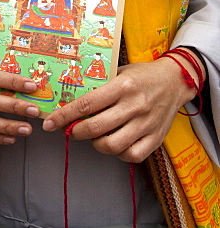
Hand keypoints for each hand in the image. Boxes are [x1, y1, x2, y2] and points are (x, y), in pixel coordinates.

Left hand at [42, 56, 196, 162]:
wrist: (176, 80)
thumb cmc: (142, 75)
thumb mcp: (120, 72)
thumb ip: (99, 86)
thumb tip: (68, 99)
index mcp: (122, 86)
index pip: (86, 104)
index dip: (64, 116)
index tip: (50, 123)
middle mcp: (134, 105)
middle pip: (96, 128)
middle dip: (76, 132)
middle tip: (71, 130)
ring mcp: (146, 123)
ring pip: (112, 145)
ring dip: (96, 144)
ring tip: (95, 136)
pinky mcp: (156, 138)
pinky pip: (132, 155)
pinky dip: (119, 153)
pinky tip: (115, 144)